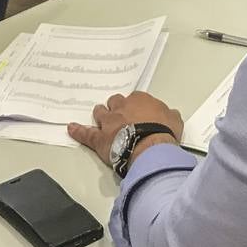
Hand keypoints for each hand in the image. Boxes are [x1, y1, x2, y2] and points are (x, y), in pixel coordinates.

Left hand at [68, 92, 183, 169]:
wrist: (150, 147)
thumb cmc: (164, 132)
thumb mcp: (175, 120)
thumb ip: (170, 115)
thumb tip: (170, 114)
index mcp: (140, 100)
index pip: (135, 99)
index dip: (135, 107)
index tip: (138, 113)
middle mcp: (122, 108)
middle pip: (115, 102)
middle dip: (116, 107)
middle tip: (119, 114)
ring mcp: (109, 122)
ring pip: (100, 113)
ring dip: (100, 115)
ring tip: (100, 117)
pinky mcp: (100, 138)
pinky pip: (86, 134)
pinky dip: (78, 131)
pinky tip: (71, 128)